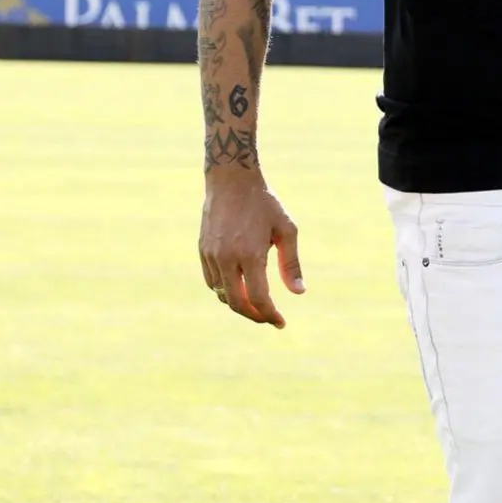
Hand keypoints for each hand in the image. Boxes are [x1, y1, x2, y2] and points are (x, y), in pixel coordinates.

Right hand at [199, 174, 304, 328]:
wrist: (231, 179)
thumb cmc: (264, 203)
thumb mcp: (286, 229)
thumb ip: (291, 263)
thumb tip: (299, 293)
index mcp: (250, 254)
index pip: (259, 299)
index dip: (270, 315)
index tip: (281, 322)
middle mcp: (227, 258)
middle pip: (237, 303)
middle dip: (255, 316)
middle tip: (269, 318)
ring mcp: (211, 255)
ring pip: (222, 294)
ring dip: (240, 304)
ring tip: (257, 305)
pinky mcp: (203, 250)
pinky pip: (212, 281)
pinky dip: (225, 291)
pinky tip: (240, 289)